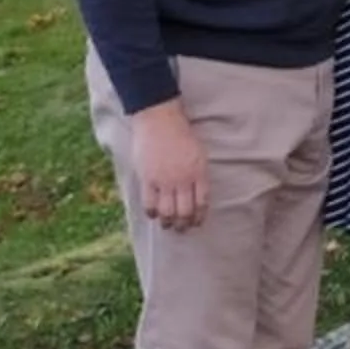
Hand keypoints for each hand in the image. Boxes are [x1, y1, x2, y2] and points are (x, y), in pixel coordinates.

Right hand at [131, 99, 208, 230]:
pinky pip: (150, 204)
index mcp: (199, 173)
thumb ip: (198, 175)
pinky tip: (153, 214)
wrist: (160, 120)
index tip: (196, 223)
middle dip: (183, 225)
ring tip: (167, 224)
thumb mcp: (199, 154)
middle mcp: (183, 179)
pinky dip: (152, 213)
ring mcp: (165, 180)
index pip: (202, 203)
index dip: (199, 217)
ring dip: (168, 222)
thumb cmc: (181, 135)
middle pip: (185, 212)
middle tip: (181, 228)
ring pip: (167, 212)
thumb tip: (198, 195)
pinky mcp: (148, 179)